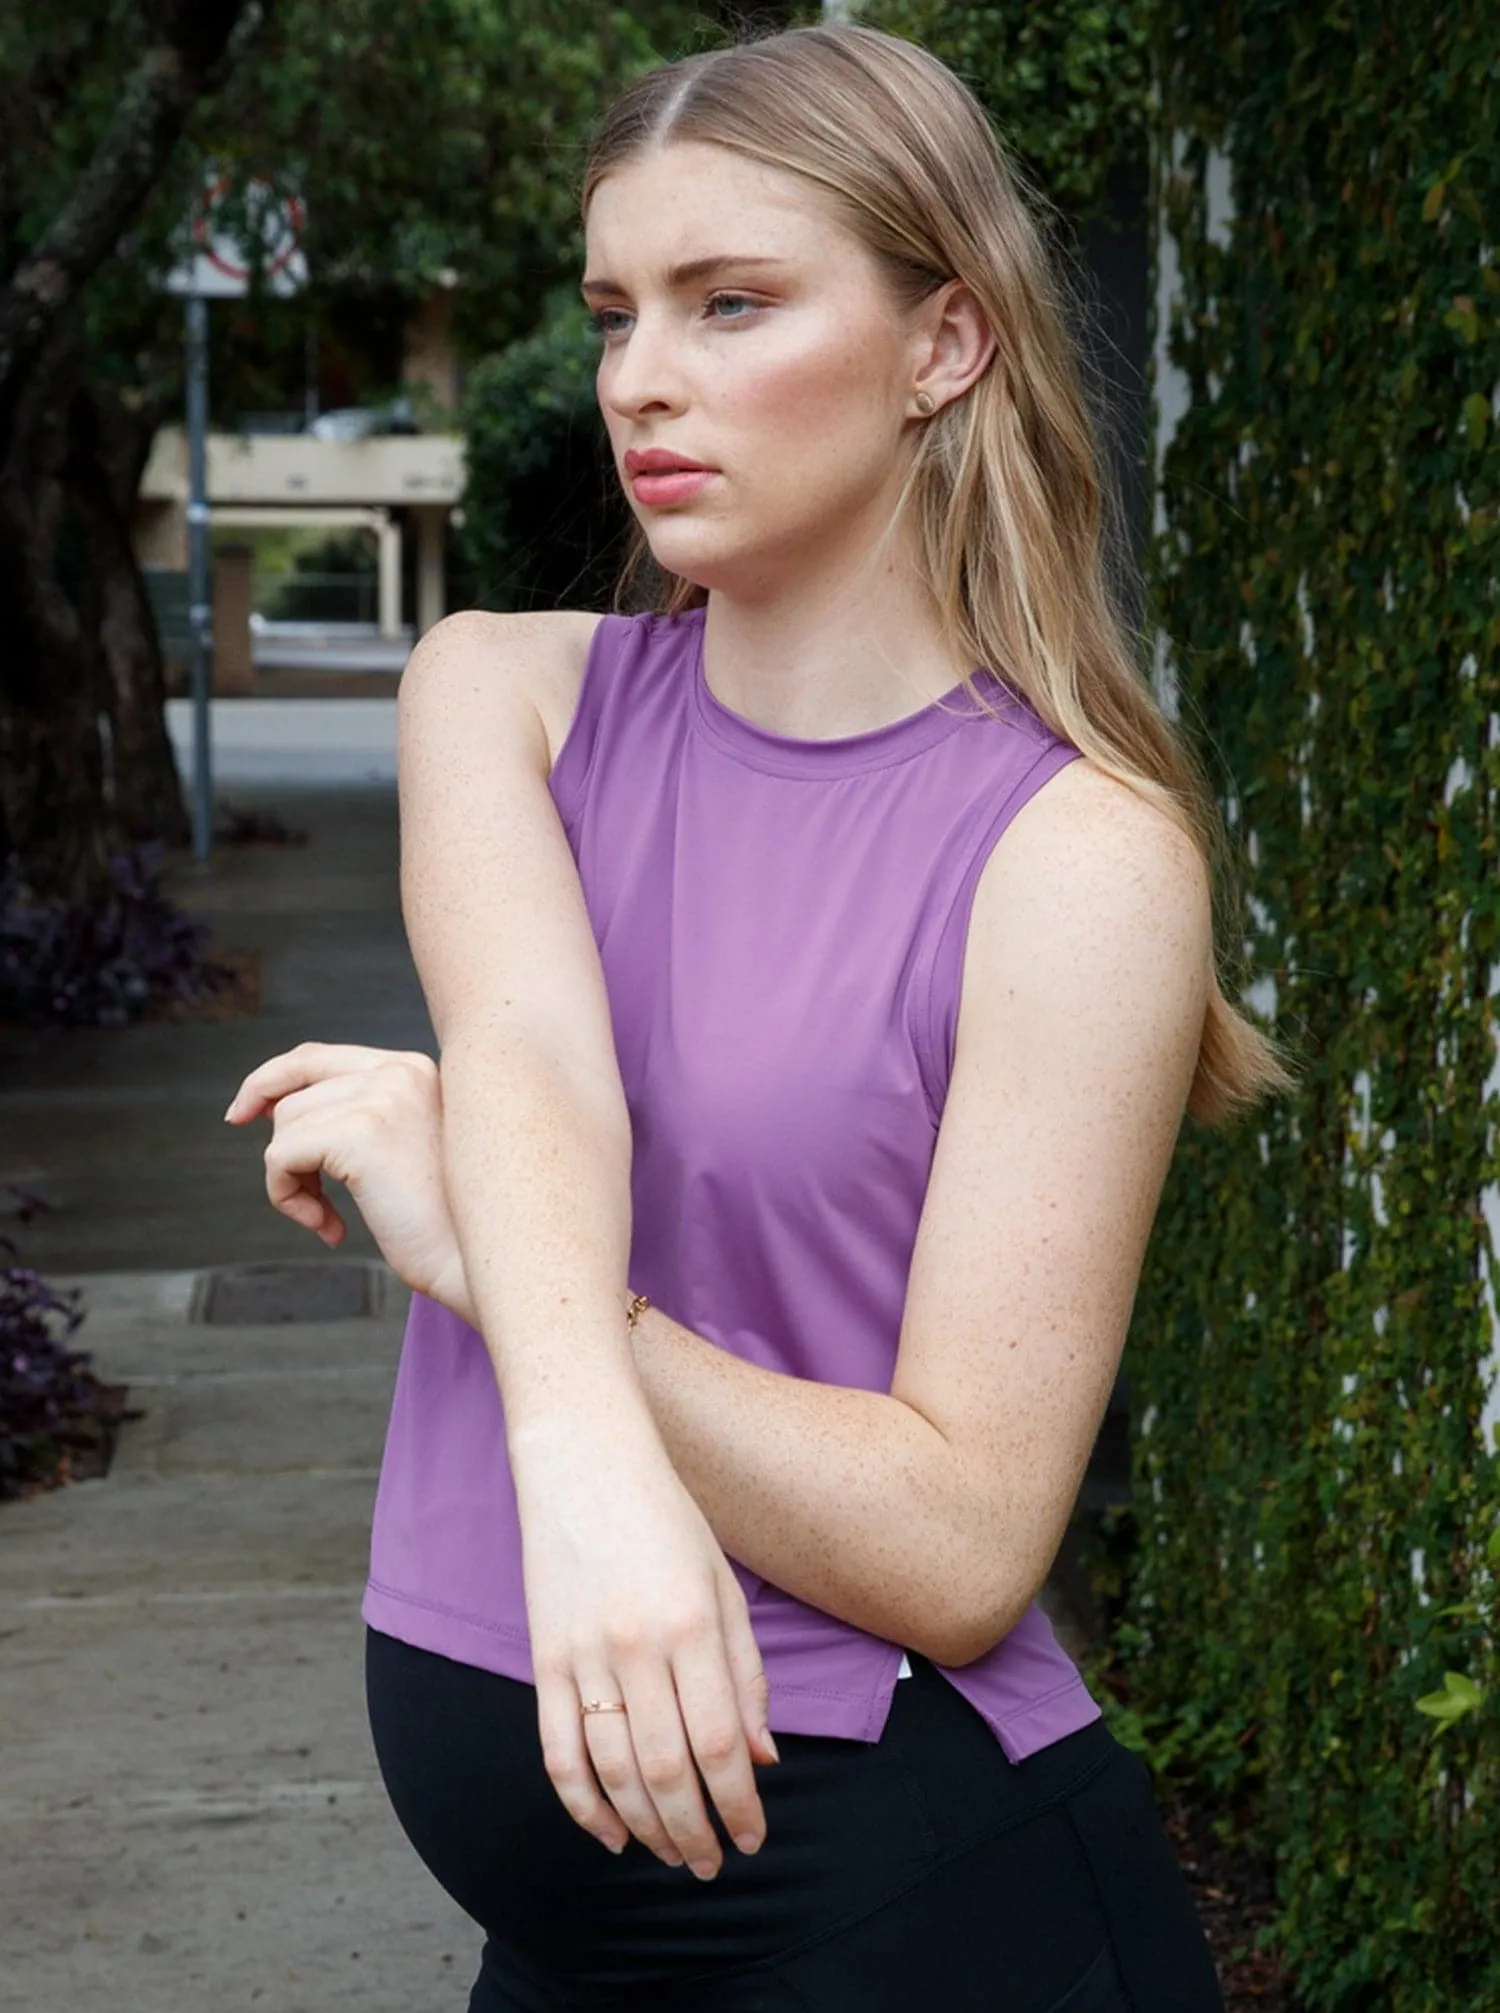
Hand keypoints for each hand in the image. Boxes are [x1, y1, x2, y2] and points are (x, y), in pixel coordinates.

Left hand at [224, 1043, 472, 1316]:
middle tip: (292, 1194)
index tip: (241, 1113)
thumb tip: (277, 1110)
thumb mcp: (405, 1155)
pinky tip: (331, 1230)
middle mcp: (401, 1070)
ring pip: (286, 1128)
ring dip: (292, 1181)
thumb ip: (359, 1120)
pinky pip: (281, 1157)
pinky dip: (288, 1198)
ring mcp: (384, 1096)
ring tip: (331, 1220)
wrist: (488, 1264)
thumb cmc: (448, 1227)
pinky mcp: (362, 1132)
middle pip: (295, 1093)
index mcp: (417, 1069)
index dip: (271, 1080)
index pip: (318, 1057)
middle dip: (283, 1146)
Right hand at [516, 1425, 777, 1877]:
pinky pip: (557, 1751)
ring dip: (647, 1827)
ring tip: (673, 1854)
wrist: (583, 1459)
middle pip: (667, 1772)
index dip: (739, 1806)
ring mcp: (582, 1655)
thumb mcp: (723, 1585)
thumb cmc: (665, 1517)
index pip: (719, 1746)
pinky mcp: (544, 1658)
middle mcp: (636, 1648)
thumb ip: (744, 1674)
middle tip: (712, 1864)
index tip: (753, 1838)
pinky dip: (582, 1805)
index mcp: (691, 1625)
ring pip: (613, 1772)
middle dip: (695, 1831)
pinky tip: (611, 1833)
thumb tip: (760, 1759)